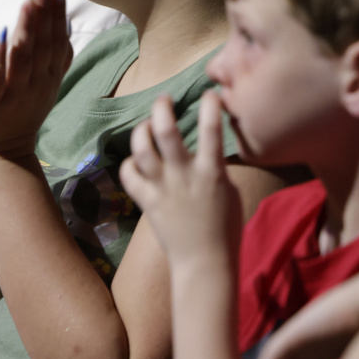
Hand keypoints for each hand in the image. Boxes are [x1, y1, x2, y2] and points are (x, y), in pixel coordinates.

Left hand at [0, 0, 70, 159]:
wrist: (1, 154)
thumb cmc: (20, 114)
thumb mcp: (45, 85)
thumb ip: (54, 57)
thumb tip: (61, 24)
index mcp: (50, 78)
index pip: (57, 41)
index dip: (58, 15)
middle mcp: (37, 84)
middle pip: (43, 46)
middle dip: (45, 15)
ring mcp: (15, 94)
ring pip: (23, 59)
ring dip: (26, 30)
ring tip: (28, 3)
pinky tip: (1, 36)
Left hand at [120, 92, 240, 263]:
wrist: (204, 264)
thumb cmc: (225, 229)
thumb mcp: (230, 192)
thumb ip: (215, 169)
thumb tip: (206, 153)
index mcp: (211, 173)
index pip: (212, 131)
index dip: (210, 107)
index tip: (209, 94)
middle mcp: (183, 176)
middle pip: (166, 133)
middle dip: (162, 109)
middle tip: (164, 99)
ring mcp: (162, 188)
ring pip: (142, 150)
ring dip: (142, 131)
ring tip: (146, 125)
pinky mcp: (147, 202)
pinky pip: (129, 175)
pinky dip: (130, 164)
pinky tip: (136, 161)